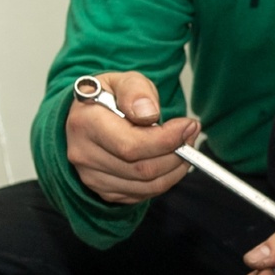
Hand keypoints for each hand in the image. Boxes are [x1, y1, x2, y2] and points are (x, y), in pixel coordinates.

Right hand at [66, 71, 198, 203]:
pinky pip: (143, 194)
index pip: (131, 145)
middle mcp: (83, 155)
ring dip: (175, 168)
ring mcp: (92, 177)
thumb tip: (149, 114)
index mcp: (85, 123)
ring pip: (146, 185)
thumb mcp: (122, 80)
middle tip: (190, 134)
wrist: (87, 117)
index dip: (166, 140)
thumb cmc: (108, 97)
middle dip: (176, 153)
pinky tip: (169, 160)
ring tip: (184, 145)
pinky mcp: (103, 191)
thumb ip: (136, 91)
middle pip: (142, 169)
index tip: (188, 125)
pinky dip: (165, 180)